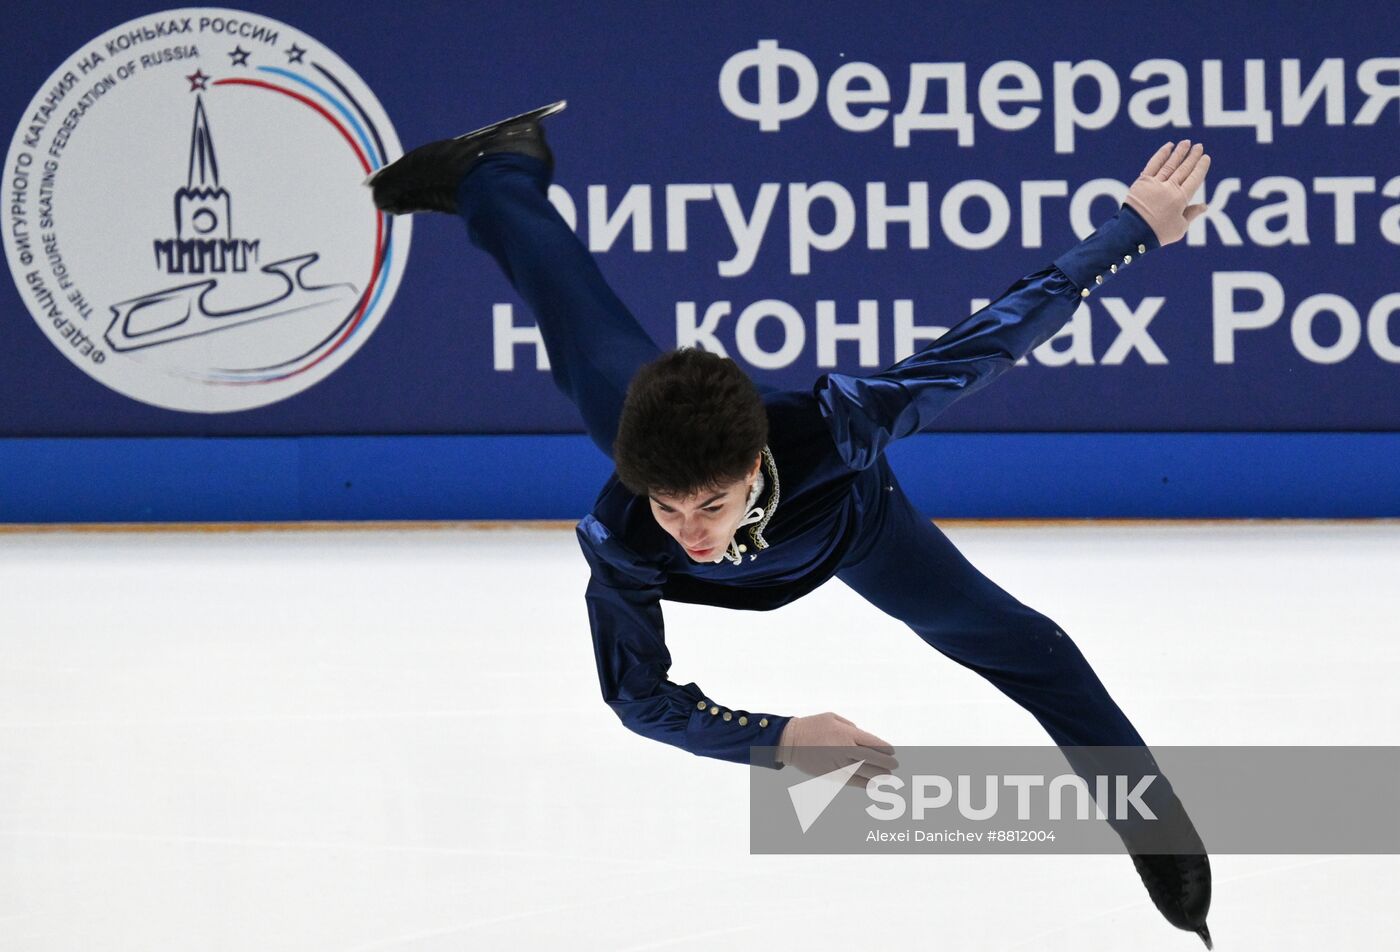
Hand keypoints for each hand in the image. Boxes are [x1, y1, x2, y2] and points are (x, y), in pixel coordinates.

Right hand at [777, 712, 898, 786]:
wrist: (790, 742)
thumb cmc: (813, 726)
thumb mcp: (833, 718)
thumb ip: (851, 727)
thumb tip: (863, 737)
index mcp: (845, 733)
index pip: (871, 742)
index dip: (884, 748)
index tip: (892, 752)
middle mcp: (843, 749)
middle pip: (871, 758)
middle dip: (886, 762)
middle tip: (895, 765)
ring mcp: (837, 763)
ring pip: (863, 772)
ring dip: (878, 776)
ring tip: (888, 777)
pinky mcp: (830, 774)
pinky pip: (851, 781)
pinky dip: (864, 784)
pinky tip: (873, 786)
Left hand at [1123, 140, 1211, 246]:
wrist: (1132, 234)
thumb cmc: (1157, 234)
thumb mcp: (1179, 228)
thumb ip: (1191, 214)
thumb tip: (1204, 206)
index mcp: (1181, 199)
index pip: (1194, 178)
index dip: (1201, 167)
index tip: (1206, 157)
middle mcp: (1169, 188)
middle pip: (1184, 169)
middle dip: (1192, 156)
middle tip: (1199, 146)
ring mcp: (1155, 184)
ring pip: (1170, 164)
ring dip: (1179, 152)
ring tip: (1186, 143)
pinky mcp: (1142, 182)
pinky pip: (1153, 165)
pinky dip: (1161, 154)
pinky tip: (1168, 146)